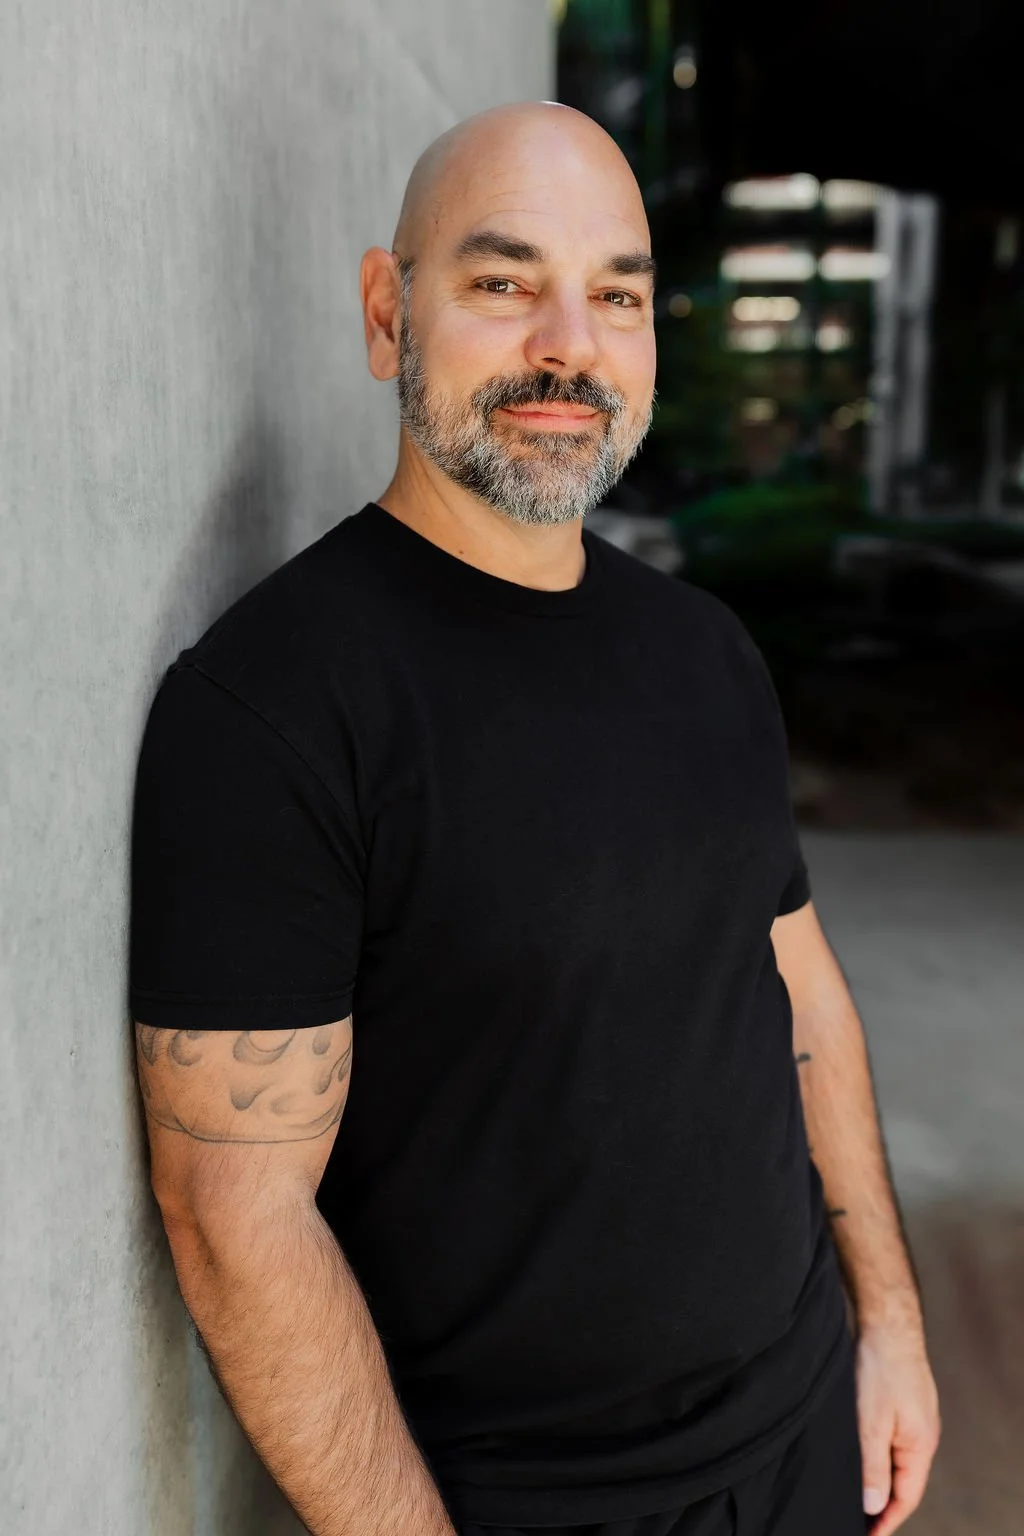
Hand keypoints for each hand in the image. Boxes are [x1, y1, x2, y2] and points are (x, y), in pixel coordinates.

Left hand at [856, 1319, 940, 1533]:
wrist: (887, 1321)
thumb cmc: (880, 1368)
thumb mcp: (871, 1423)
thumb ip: (872, 1467)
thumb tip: (874, 1506)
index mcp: (920, 1446)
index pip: (906, 1498)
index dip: (886, 1521)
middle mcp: (922, 1436)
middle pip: (903, 1482)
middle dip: (882, 1505)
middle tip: (855, 1520)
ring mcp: (913, 1418)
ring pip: (895, 1459)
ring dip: (878, 1479)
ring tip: (852, 1494)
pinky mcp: (902, 1402)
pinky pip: (890, 1439)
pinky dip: (875, 1455)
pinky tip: (857, 1454)